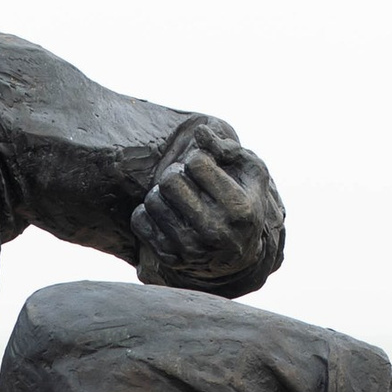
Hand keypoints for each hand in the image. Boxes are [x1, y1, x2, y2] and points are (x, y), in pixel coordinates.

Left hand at [133, 130, 285, 292]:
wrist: (239, 254)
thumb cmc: (245, 201)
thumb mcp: (250, 172)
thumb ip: (228, 148)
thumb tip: (200, 131)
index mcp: (239, 209)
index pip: (197, 163)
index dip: (199, 159)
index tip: (205, 169)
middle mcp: (216, 233)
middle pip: (170, 181)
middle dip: (176, 173)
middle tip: (185, 180)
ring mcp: (192, 250)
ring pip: (153, 200)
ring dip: (162, 194)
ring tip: (177, 199)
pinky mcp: (170, 259)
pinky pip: (140, 221)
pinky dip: (148, 212)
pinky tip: (166, 214)